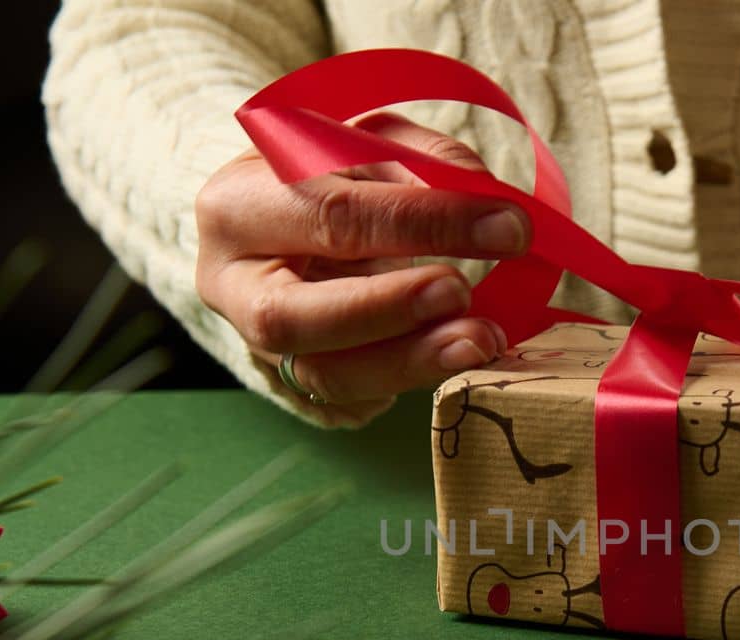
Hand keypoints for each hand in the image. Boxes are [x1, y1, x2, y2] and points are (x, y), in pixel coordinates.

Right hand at [195, 113, 529, 417]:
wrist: (286, 219)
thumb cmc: (329, 173)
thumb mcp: (371, 142)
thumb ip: (429, 162)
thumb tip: (494, 207)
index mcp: (237, 204)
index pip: (333, 216)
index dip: (424, 223)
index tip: (509, 227)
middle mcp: (230, 283)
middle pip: (296, 316)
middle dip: (390, 309)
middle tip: (464, 294)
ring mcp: (254, 344)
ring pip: (323, 373)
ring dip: (409, 362)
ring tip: (480, 342)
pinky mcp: (292, 381)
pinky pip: (348, 398)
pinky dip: (406, 381)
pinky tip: (456, 363)